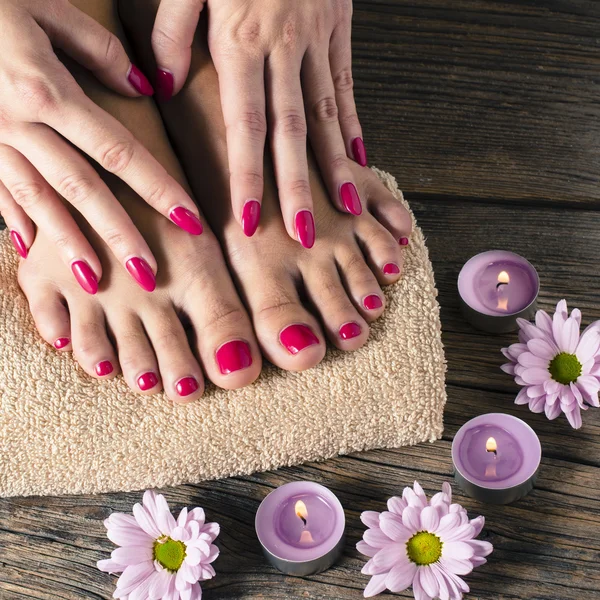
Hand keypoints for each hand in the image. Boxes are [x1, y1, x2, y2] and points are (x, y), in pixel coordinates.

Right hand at [0, 0, 203, 292]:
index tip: (189, 220)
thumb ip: (96, 49)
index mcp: (46, 89)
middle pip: (81, 188)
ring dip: (68, 245)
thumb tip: (141, 88)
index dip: (157, 188)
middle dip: (117, 236)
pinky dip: (17, 223)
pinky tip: (35, 254)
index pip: (118, 150)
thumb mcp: (43, 8)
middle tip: (148, 276)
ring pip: (38, 201)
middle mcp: (20, 123)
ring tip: (95, 283)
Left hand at [151, 0, 365, 245]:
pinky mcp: (339, 29)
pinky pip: (347, 85)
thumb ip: (171, 30)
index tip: (247, 218)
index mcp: (241, 39)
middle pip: (292, 131)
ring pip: (328, 114)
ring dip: (335, 166)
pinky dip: (354, 125)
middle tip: (304, 233)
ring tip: (344, 207)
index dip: (247, 175)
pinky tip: (360, 158)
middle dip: (297, 187)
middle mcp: (284, 48)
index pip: (245, 124)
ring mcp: (318, 40)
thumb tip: (160, 83)